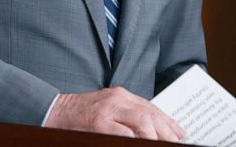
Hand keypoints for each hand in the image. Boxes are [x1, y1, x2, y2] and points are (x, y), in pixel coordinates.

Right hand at [46, 87, 185, 141]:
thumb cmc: (82, 115)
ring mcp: (109, 110)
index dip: (168, 122)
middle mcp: (117, 98)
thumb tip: (151, 131)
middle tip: (177, 142)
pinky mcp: (99, 122)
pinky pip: (124, 133)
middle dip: (167, 131)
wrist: (54, 112)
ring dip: (156, 136)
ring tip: (164, 145)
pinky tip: (143, 144)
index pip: (151, 107)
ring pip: (142, 120)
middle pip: (151, 113)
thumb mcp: (108, 109)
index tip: (180, 133)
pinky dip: (136, 139)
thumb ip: (127, 116)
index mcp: (121, 95)